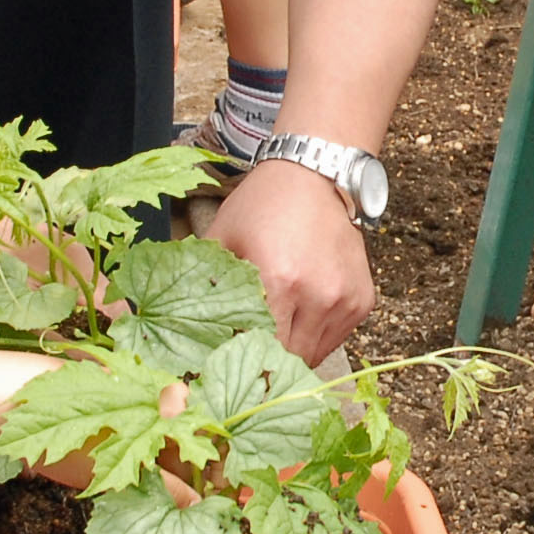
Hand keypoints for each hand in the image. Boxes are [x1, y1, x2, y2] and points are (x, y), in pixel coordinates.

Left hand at [206, 158, 371, 364]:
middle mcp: (318, 294)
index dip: (241, 355)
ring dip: (294, 348)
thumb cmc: (262, 206)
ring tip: (278, 327)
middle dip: (268, 358)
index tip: (229, 352)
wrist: (314, 175)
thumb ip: (202, 282)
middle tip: (250, 347)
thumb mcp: (222, 237)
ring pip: (315, 354)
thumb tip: (171, 321)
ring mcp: (344, 299)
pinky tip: (302, 311)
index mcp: (279, 280)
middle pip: (289, 358)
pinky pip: (335, 338)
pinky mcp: (362, 301)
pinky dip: (316, 334)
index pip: (259, 347)